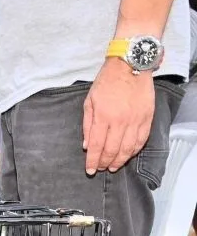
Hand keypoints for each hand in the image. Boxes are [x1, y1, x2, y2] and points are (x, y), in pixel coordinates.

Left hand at [83, 59, 154, 173]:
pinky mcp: (148, 117)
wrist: (130, 66)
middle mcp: (121, 121)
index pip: (97, 146)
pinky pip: (142, 139)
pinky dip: (134, 150)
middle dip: (105, 163)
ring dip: (120, 160)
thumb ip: (87, 125)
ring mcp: (136, 119)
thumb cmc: (106, 82)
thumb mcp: (89, 102)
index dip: (93, 161)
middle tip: (101, 169)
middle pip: (113, 150)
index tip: (90, 170)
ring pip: (128, 148)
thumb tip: (87, 146)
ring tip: (113, 166)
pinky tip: (127, 155)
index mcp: (103, 117)